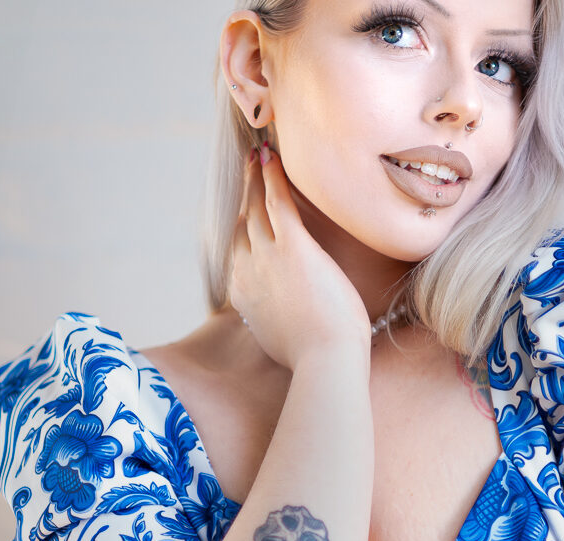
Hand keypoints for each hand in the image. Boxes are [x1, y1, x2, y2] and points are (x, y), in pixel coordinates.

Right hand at [229, 143, 371, 370]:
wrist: (325, 360)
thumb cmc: (315, 357)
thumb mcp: (281, 339)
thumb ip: (274, 320)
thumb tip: (281, 317)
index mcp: (244, 295)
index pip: (239, 252)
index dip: (242, 227)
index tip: (246, 211)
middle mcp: (247, 271)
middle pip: (242, 223)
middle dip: (245, 195)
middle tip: (248, 170)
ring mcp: (266, 257)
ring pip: (255, 207)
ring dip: (255, 179)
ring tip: (258, 156)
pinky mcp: (292, 247)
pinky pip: (277, 202)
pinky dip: (272, 177)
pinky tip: (273, 157)